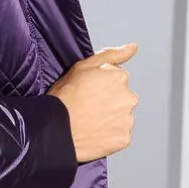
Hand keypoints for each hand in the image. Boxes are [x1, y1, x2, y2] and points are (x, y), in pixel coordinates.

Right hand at [46, 44, 138, 163]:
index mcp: (119, 77)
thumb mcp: (82, 67)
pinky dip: (109, 136)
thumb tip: (132, 48)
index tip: (87, 93)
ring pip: (121, 117)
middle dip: (108, 102)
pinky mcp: (123, 139)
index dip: (100, 86)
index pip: (117, 80)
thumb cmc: (64, 98)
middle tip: (87, 108)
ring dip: (109, 119)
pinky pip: (119, 136)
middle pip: (121, 98)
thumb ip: (111, 55)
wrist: (55, 129)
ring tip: (89, 122)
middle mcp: (128, 98)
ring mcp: (127, 120)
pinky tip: (93, 133)